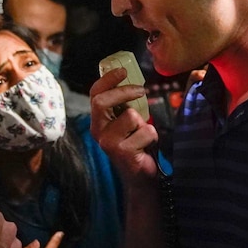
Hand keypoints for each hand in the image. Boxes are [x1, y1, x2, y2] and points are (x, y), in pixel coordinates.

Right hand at [90, 67, 158, 186]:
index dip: (107, 80)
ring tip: (142, 136)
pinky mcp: (123, 152)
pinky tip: (146, 147)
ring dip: (144, 123)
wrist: (140, 177)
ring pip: (130, 116)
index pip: (95, 94)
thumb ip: (127, 105)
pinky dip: (152, 136)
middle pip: (102, 102)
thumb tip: (136, 82)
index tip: (123, 71)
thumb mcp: (128, 122)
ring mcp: (108, 142)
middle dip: (124, 92)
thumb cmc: (136, 145)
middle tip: (141, 90)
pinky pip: (145, 131)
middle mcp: (98, 131)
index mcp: (98, 120)